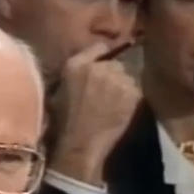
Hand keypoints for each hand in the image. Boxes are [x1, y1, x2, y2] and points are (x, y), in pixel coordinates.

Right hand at [47, 42, 140, 185]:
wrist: (80, 146)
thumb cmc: (64, 124)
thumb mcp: (58, 92)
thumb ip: (74, 74)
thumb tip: (88, 67)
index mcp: (75, 65)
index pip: (99, 47)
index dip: (103, 56)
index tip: (106, 64)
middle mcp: (98, 67)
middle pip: (116, 64)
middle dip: (113, 76)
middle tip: (108, 94)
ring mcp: (117, 80)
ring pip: (128, 78)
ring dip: (124, 88)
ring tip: (115, 104)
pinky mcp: (132, 94)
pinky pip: (136, 91)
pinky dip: (132, 100)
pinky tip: (123, 111)